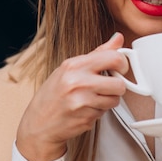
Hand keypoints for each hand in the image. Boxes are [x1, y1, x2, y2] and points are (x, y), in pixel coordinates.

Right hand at [16, 33, 128, 160]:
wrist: (39, 122)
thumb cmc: (53, 94)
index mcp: (74, 66)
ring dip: (108, 101)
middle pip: (119, 84)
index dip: (122, 63)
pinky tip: (85, 109)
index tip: (120, 68)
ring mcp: (82, 102)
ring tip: (91, 99)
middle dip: (117, 87)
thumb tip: (117, 38)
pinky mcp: (86, 118)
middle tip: (106, 87)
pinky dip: (98, 111)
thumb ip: (97, 54)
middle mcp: (78, 82)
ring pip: (115, 100)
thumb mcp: (69, 68)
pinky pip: (105, 113)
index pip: (113, 58)